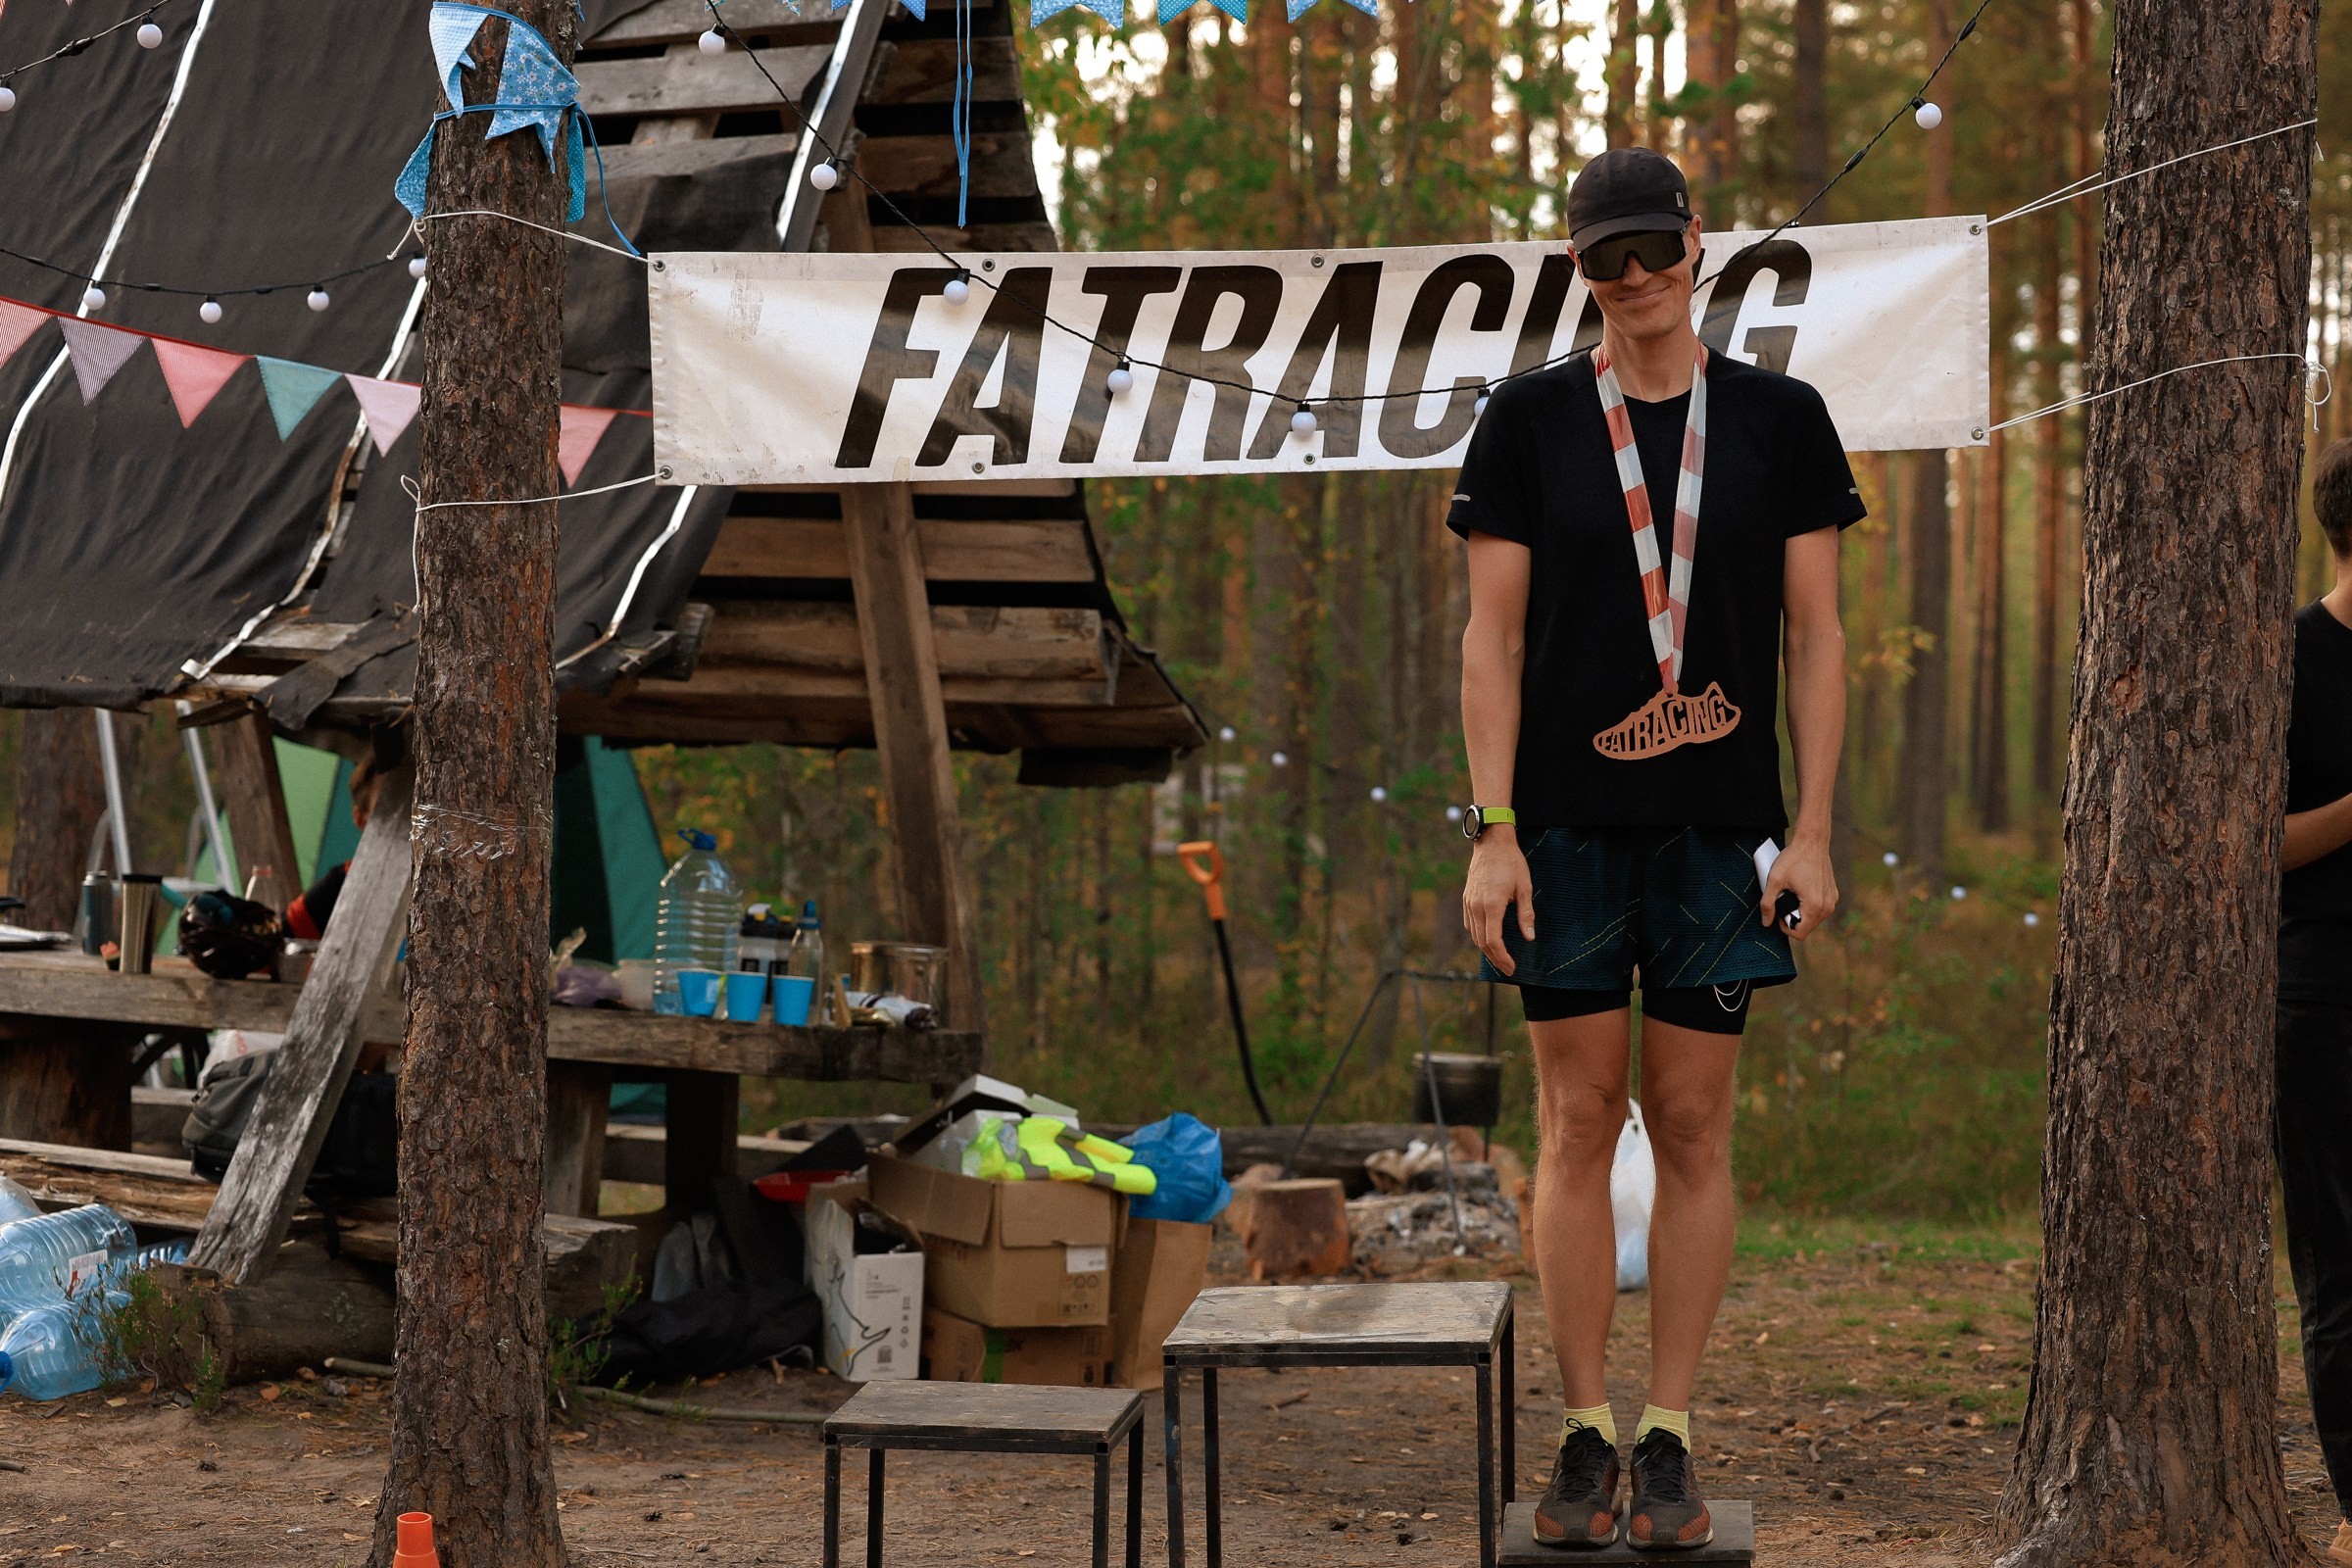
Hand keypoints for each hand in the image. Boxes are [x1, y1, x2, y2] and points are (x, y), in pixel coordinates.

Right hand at [1463, 831, 1533, 974]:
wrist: (1491, 842)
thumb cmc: (1511, 863)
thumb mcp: (1524, 887)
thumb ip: (1526, 914)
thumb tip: (1529, 937)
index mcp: (1492, 905)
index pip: (1493, 941)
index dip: (1502, 957)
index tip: (1512, 967)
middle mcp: (1476, 906)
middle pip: (1481, 942)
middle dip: (1495, 958)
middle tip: (1508, 967)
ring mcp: (1469, 902)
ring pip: (1474, 934)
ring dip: (1485, 949)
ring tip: (1499, 957)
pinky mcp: (1466, 898)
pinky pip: (1469, 923)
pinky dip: (1478, 935)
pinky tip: (1487, 939)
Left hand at [1762, 835, 1837, 941]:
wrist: (1812, 841)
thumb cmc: (1793, 858)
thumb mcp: (1775, 880)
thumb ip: (1767, 903)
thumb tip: (1766, 923)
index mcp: (1815, 906)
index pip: (1799, 933)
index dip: (1784, 927)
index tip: (1777, 912)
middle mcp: (1828, 906)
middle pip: (1807, 928)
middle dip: (1792, 919)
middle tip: (1783, 901)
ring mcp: (1832, 900)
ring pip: (1813, 919)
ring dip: (1800, 913)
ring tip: (1791, 895)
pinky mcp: (1833, 894)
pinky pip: (1819, 909)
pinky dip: (1809, 905)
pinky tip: (1801, 891)